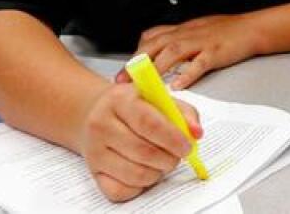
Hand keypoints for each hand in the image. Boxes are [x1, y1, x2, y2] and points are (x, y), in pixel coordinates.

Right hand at [78, 83, 201, 201]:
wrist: (98, 114)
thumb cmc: (136, 107)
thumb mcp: (160, 100)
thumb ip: (184, 113)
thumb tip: (196, 133)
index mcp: (120, 99)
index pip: (148, 123)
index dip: (172, 138)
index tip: (187, 146)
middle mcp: (101, 124)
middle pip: (143, 151)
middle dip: (169, 159)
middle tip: (177, 155)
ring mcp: (94, 150)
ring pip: (135, 174)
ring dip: (158, 173)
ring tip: (161, 161)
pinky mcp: (93, 172)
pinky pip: (120, 191)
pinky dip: (140, 186)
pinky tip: (144, 171)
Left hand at [121, 13, 260, 89]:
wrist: (250, 28)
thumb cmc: (224, 31)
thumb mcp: (195, 29)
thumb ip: (176, 38)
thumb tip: (155, 49)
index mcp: (181, 29)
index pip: (151, 37)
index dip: (135, 53)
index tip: (123, 70)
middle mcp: (187, 34)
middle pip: (156, 44)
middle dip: (137, 62)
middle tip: (124, 80)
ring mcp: (201, 42)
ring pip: (173, 52)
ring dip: (156, 67)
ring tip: (144, 84)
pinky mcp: (215, 53)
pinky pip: (199, 64)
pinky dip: (187, 74)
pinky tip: (178, 86)